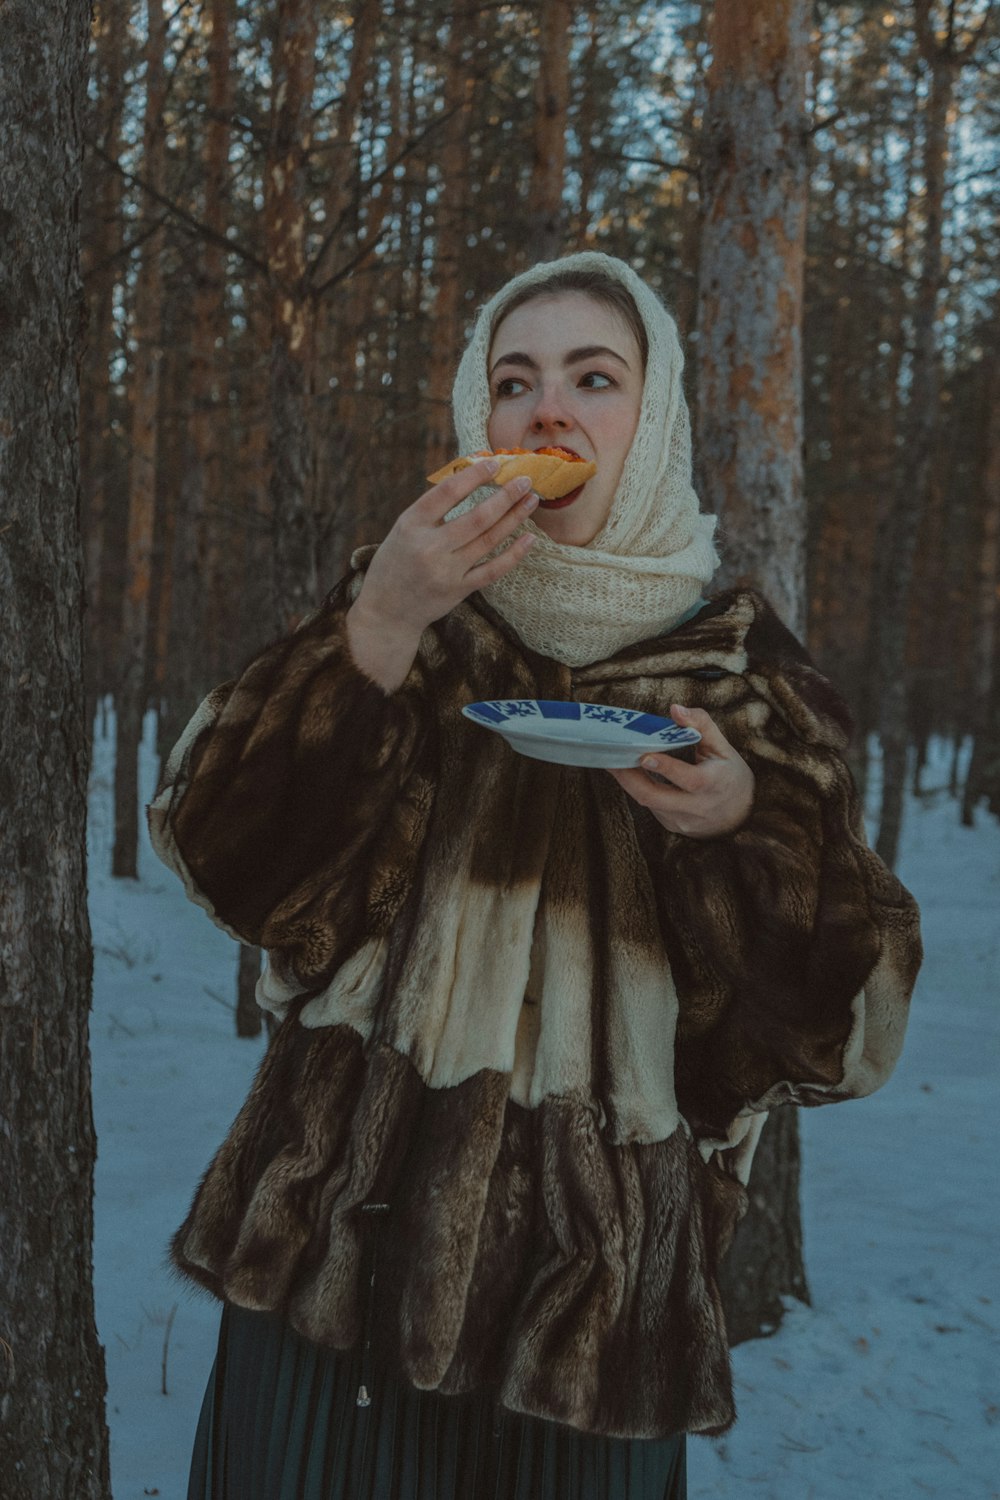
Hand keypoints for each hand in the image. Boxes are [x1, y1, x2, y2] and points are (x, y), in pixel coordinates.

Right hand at [353, 457, 538, 639]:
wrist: (386, 611)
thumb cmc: (395, 563)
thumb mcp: (403, 529)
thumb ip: (432, 510)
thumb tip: (471, 480)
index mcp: (411, 524)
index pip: (448, 492)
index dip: (475, 476)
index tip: (495, 463)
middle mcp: (429, 547)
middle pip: (477, 517)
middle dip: (505, 496)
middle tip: (524, 480)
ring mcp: (446, 571)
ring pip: (489, 540)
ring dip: (514, 518)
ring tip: (531, 500)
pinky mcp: (459, 590)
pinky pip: (493, 570)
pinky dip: (514, 554)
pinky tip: (530, 538)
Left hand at [607, 705, 754, 837]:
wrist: (741, 816)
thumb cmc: (730, 775)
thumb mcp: (723, 747)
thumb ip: (701, 724)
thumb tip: (675, 709)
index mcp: (714, 784)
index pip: (689, 779)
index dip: (666, 768)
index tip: (645, 755)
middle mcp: (697, 807)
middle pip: (655, 797)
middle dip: (628, 777)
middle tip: (610, 756)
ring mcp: (683, 821)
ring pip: (648, 802)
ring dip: (628, 781)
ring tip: (613, 760)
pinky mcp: (673, 826)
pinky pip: (651, 806)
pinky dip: (639, 788)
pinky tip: (629, 773)